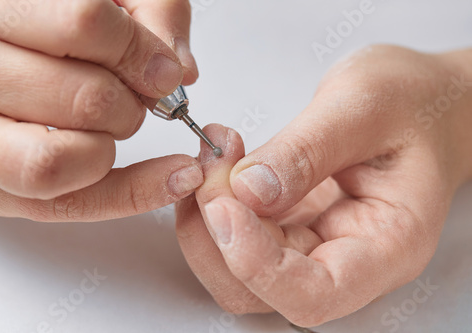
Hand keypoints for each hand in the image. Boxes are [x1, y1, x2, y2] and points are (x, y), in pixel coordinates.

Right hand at [0, 0, 200, 220]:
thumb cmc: (32, 27)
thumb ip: (147, 8)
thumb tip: (180, 69)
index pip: (85, 25)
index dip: (142, 52)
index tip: (164, 70)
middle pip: (88, 98)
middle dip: (134, 103)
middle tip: (136, 96)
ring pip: (62, 159)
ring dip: (113, 144)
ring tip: (112, 125)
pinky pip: (66, 202)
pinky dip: (131, 194)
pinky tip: (170, 178)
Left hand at [176, 46, 471, 325]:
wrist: (422, 102)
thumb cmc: (414, 104)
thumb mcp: (365, 107)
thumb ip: (308, 150)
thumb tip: (248, 190)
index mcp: (388, 245)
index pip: (314, 293)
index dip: (258, 266)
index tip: (224, 208)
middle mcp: (346, 257)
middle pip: (261, 287)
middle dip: (218, 232)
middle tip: (211, 166)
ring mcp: (313, 242)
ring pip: (238, 265)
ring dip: (209, 215)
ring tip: (214, 155)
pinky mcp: (290, 222)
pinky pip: (239, 229)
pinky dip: (217, 198)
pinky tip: (222, 159)